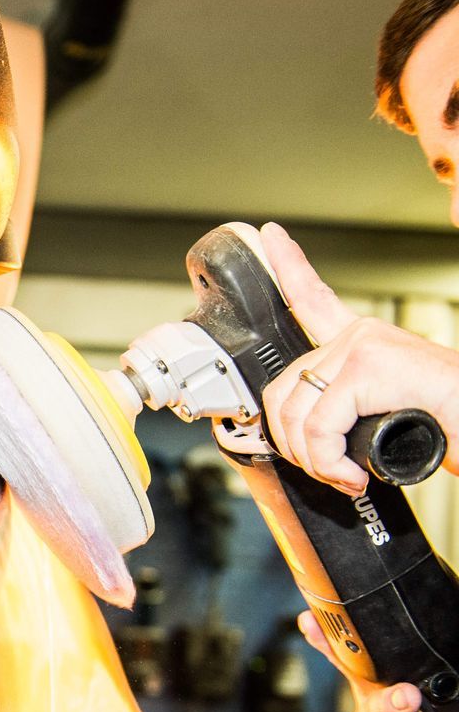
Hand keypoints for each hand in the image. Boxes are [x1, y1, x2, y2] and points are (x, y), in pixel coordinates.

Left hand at [259, 222, 458, 493]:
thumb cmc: (447, 427)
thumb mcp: (384, 415)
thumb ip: (346, 410)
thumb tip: (308, 436)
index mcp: (365, 344)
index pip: (314, 300)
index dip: (288, 268)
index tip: (270, 237)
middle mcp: (362, 336)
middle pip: (285, 390)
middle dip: (295, 443)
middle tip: (330, 469)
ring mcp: (367, 346)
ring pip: (298, 413)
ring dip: (314, 459)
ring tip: (345, 474)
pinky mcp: (373, 367)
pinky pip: (320, 425)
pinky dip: (329, 462)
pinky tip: (354, 474)